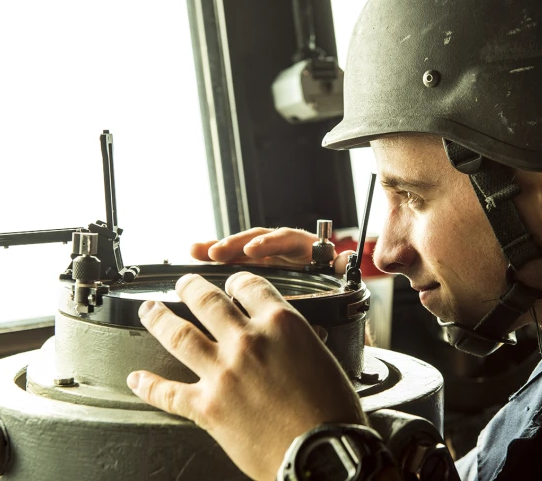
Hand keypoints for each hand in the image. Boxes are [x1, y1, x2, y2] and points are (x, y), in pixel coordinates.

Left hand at [127, 272, 366, 480]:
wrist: (322, 454)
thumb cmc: (332, 413)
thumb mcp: (323, 359)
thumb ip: (297, 342)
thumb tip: (286, 342)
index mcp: (281, 325)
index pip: (249, 287)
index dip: (236, 281)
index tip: (230, 283)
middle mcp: (247, 342)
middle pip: (207, 301)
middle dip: (190, 287)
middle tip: (182, 283)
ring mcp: (222, 373)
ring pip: (179, 334)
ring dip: (158, 319)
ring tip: (149, 311)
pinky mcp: (206, 407)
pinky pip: (168, 392)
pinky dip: (148, 385)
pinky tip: (137, 379)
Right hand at [191, 227, 352, 272]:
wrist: (325, 301)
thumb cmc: (330, 285)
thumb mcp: (337, 276)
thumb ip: (339, 267)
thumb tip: (347, 258)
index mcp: (305, 247)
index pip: (287, 239)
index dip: (270, 244)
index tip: (252, 251)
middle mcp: (283, 247)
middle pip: (258, 239)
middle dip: (236, 244)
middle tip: (217, 253)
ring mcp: (266, 256)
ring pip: (241, 248)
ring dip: (219, 248)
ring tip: (198, 250)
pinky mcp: (253, 266)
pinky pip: (233, 260)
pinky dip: (214, 257)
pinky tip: (194, 254)